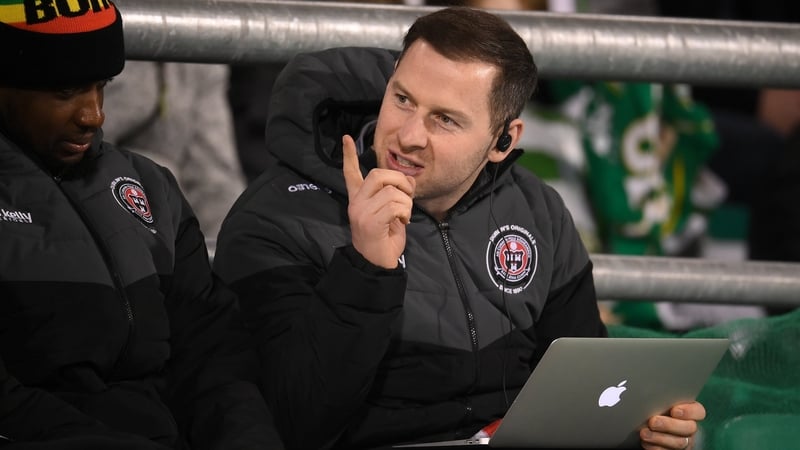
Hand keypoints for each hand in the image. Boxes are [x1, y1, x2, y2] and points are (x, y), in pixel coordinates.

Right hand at [342, 135, 414, 268]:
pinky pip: (396, 206)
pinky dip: (406, 213)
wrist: (377, 264)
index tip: (347, 138)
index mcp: (358, 200)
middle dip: (400, 181)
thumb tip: (409, 181)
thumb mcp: (390, 213)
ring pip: (392, 192)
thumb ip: (394, 196)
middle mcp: (356, 203)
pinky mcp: (370, 222)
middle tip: (407, 196)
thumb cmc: (385, 240)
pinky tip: (402, 223)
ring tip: (404, 216)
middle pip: (378, 175)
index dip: (349, 156)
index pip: (350, 173)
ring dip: (406, 203)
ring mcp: (361, 212)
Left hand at [640, 401, 704, 449]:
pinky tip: (646, 443)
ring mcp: (684, 441)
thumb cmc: (655, 410)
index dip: (689, 411)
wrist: (649, 428)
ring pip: (679, 442)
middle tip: (653, 421)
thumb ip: (661, 400)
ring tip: (644, 433)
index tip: (674, 411)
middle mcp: (689, 428)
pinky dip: (655, 448)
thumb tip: (649, 394)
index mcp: (689, 412)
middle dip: (669, 425)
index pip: (698, 411)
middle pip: (689, 428)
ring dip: (659, 438)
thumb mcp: (659, 403)